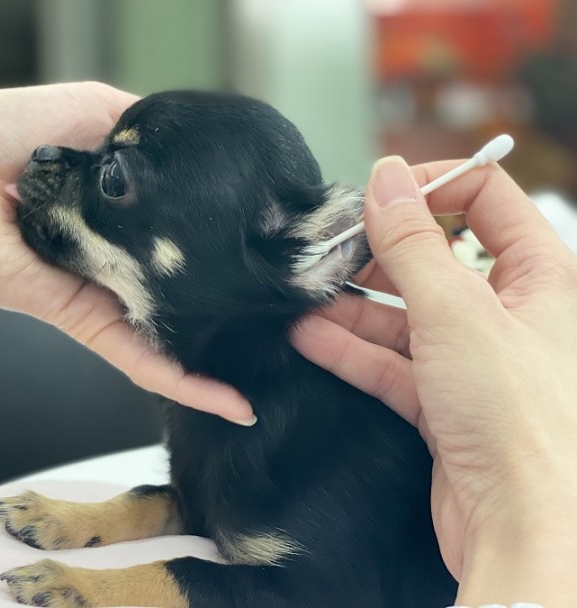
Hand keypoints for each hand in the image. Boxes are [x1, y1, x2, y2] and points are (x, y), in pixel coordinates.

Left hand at [0, 83, 253, 423]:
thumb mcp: (89, 109)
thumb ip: (140, 132)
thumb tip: (188, 150)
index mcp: (120, 212)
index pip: (185, 232)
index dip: (224, 238)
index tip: (271, 247)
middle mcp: (117, 257)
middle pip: (183, 289)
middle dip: (231, 305)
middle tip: (288, 315)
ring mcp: (103, 294)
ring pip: (172, 336)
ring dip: (220, 360)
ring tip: (272, 375)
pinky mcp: (84, 319)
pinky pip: (142, 357)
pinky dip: (187, 383)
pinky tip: (233, 404)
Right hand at [291, 156, 576, 601]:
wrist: (522, 528)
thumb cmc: (521, 422)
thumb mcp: (456, 311)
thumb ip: (414, 244)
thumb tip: (388, 179)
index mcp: (538, 276)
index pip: (487, 200)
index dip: (433, 188)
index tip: (379, 192)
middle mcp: (508, 314)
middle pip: (434, 259)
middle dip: (376, 254)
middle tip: (326, 249)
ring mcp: (472, 359)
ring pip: (403, 315)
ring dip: (351, 306)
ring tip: (303, 295)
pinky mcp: (442, 401)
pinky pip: (389, 362)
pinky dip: (349, 349)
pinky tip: (308, 336)